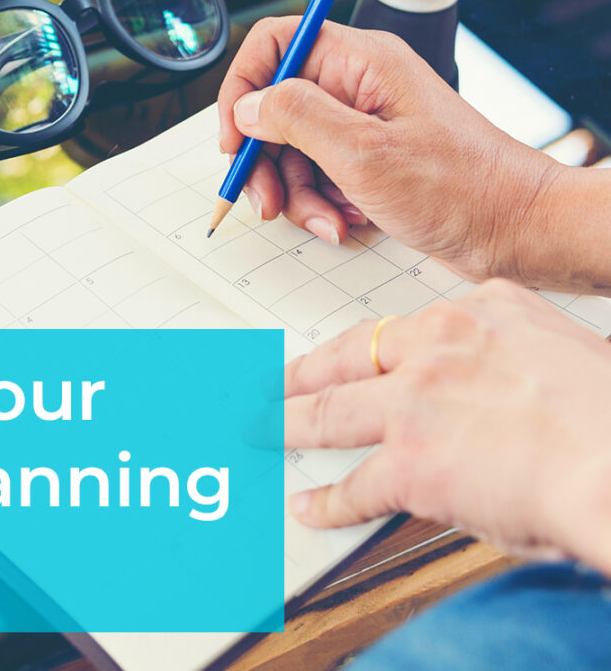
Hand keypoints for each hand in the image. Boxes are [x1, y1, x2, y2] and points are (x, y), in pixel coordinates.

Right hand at [217, 16, 559, 281]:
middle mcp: (356, 84)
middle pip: (275, 106)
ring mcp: (361, 122)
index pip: (274, 44)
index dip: (243, 87)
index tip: (234, 137)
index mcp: (358, 61)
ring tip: (325, 220)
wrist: (515, 231)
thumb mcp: (364, 154)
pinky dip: (319, 203)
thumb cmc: (461, 188)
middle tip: (267, 201)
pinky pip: (317, 174)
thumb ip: (296, 119)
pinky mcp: (366, 158)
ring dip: (295, 192)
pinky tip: (343, 222)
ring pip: (292, 148)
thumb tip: (248, 106)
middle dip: (265, 159)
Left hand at [284, 281, 610, 573]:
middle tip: (271, 380)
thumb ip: (507, 362)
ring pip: (328, 412)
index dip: (364, 345)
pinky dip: (327, 502)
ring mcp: (415, 403)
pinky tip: (308, 507)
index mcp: (478, 311)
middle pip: (345, 357)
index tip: (344, 352)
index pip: (400, 326)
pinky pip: (355, 486)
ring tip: (260, 428)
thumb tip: (488, 398)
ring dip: (286, 423)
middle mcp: (435, 347)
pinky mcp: (411, 464)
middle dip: (301, 372)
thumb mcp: (558, 352)